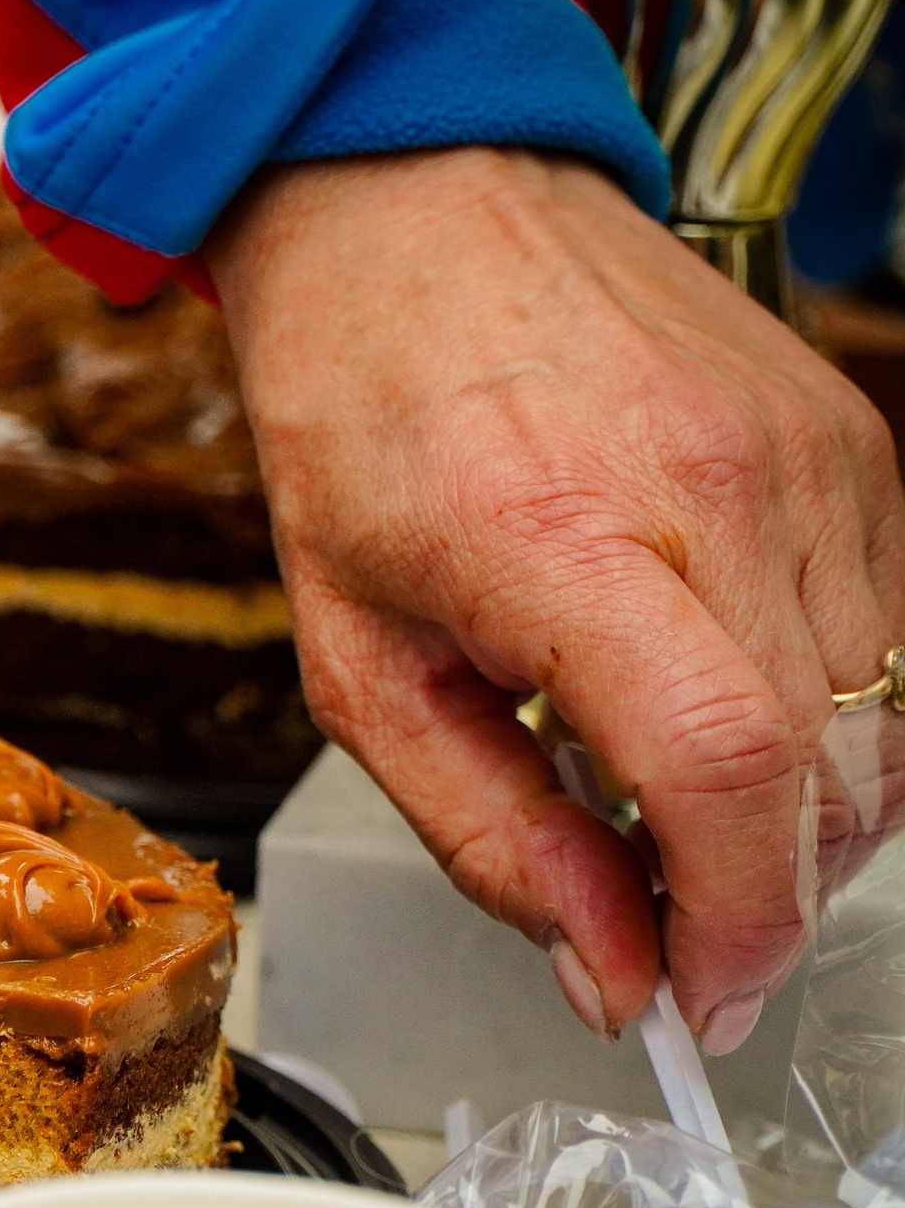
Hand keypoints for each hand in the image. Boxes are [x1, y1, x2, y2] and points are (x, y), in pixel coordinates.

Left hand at [209, 147, 904, 1051]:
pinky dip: (829, 715)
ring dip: (803, 814)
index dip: (735, 918)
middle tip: (675, 927)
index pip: (726, 767)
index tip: (696, 994)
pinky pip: (891, 631)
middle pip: (831, 766)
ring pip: (886, 715)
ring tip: (677, 809)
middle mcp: (713, 487)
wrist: (415, 212)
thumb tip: (605, 964)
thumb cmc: (357, 413)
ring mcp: (806, 454)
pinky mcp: (850, 436)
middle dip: (767, 894)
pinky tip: (720, 706)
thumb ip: (485, 831)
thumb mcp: (356, 659)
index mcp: (557, 537)